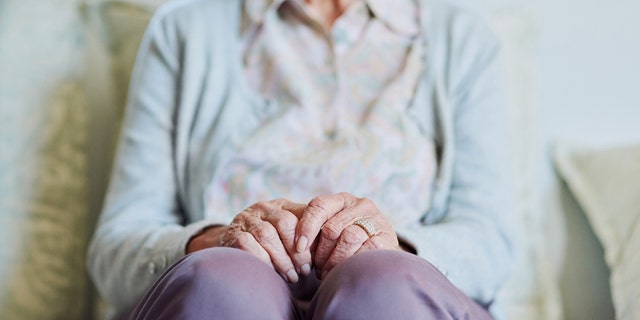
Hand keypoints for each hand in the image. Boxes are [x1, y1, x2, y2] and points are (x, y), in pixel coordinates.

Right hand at [187, 199, 311, 282]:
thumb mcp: (288, 234)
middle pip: (284, 222)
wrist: (234, 247)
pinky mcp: (233, 235)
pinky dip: (263, 261)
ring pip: (267, 235)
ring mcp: (246, 220)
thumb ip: (307, 235)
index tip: (315, 260)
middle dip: (297, 250)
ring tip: (292, 277)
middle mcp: (263, 208)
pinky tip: (272, 274)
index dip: (310, 236)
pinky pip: (249, 246)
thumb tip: (329, 247)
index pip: (302, 213)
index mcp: (281, 205)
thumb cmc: (271, 244)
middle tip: (304, 271)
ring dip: (282, 259)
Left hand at [295, 193, 400, 278]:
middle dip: (320, 252)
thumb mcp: (331, 231)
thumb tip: (297, 245)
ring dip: (334, 261)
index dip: (306, 227)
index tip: (299, 247)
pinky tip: (345, 270)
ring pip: (348, 238)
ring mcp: (376, 220)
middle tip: (316, 268)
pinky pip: (364, 250)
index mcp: (342, 200)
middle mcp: (360, 205)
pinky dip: (350, 263)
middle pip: (331, 227)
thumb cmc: (347, 244)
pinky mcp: (386, 237)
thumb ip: (316, 231)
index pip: (318, 206)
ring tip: (327, 273)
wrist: (382, 256)